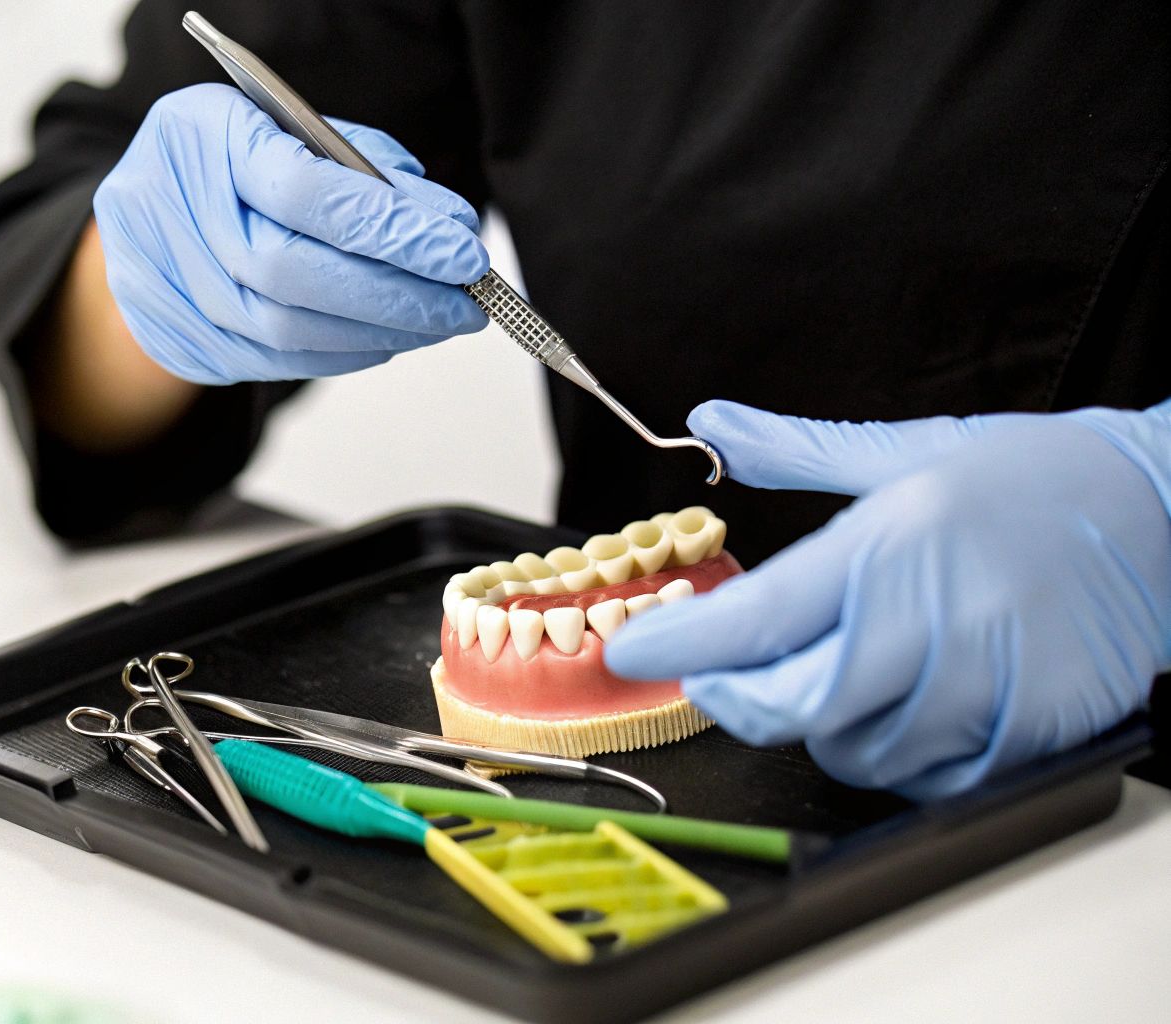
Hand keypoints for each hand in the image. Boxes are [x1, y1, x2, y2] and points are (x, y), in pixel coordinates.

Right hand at [92, 84, 488, 385]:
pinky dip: (345, 353)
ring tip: (438, 320)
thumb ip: (362, 168)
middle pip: (295, 275)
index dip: (392, 230)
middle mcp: (171, 215)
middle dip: (398, 295)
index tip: (462, 252)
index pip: (306, 193)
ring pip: (287, 330)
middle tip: (465, 301)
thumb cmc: (227, 157)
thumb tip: (447, 228)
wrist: (140, 205)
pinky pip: (276, 362)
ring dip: (380, 332)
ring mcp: (169, 285)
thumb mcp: (288, 129)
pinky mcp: (183, 339)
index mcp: (201, 137)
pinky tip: (387, 338)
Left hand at [603, 399, 1170, 799]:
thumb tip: (713, 422)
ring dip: (834, 726)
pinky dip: (904, 751)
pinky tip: (919, 701)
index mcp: (888, 546)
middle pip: (792, 705)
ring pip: (856, 749)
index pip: (756, 618)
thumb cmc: (1031, 478)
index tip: (628, 652)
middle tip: (734, 675)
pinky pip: (929, 775)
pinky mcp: (1029, 729)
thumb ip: (796, 448)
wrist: (1165, 512)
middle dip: (745, 697)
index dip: (680, 645)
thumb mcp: (906, 452)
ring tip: (862, 671)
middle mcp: (931, 617)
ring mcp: (985, 681)